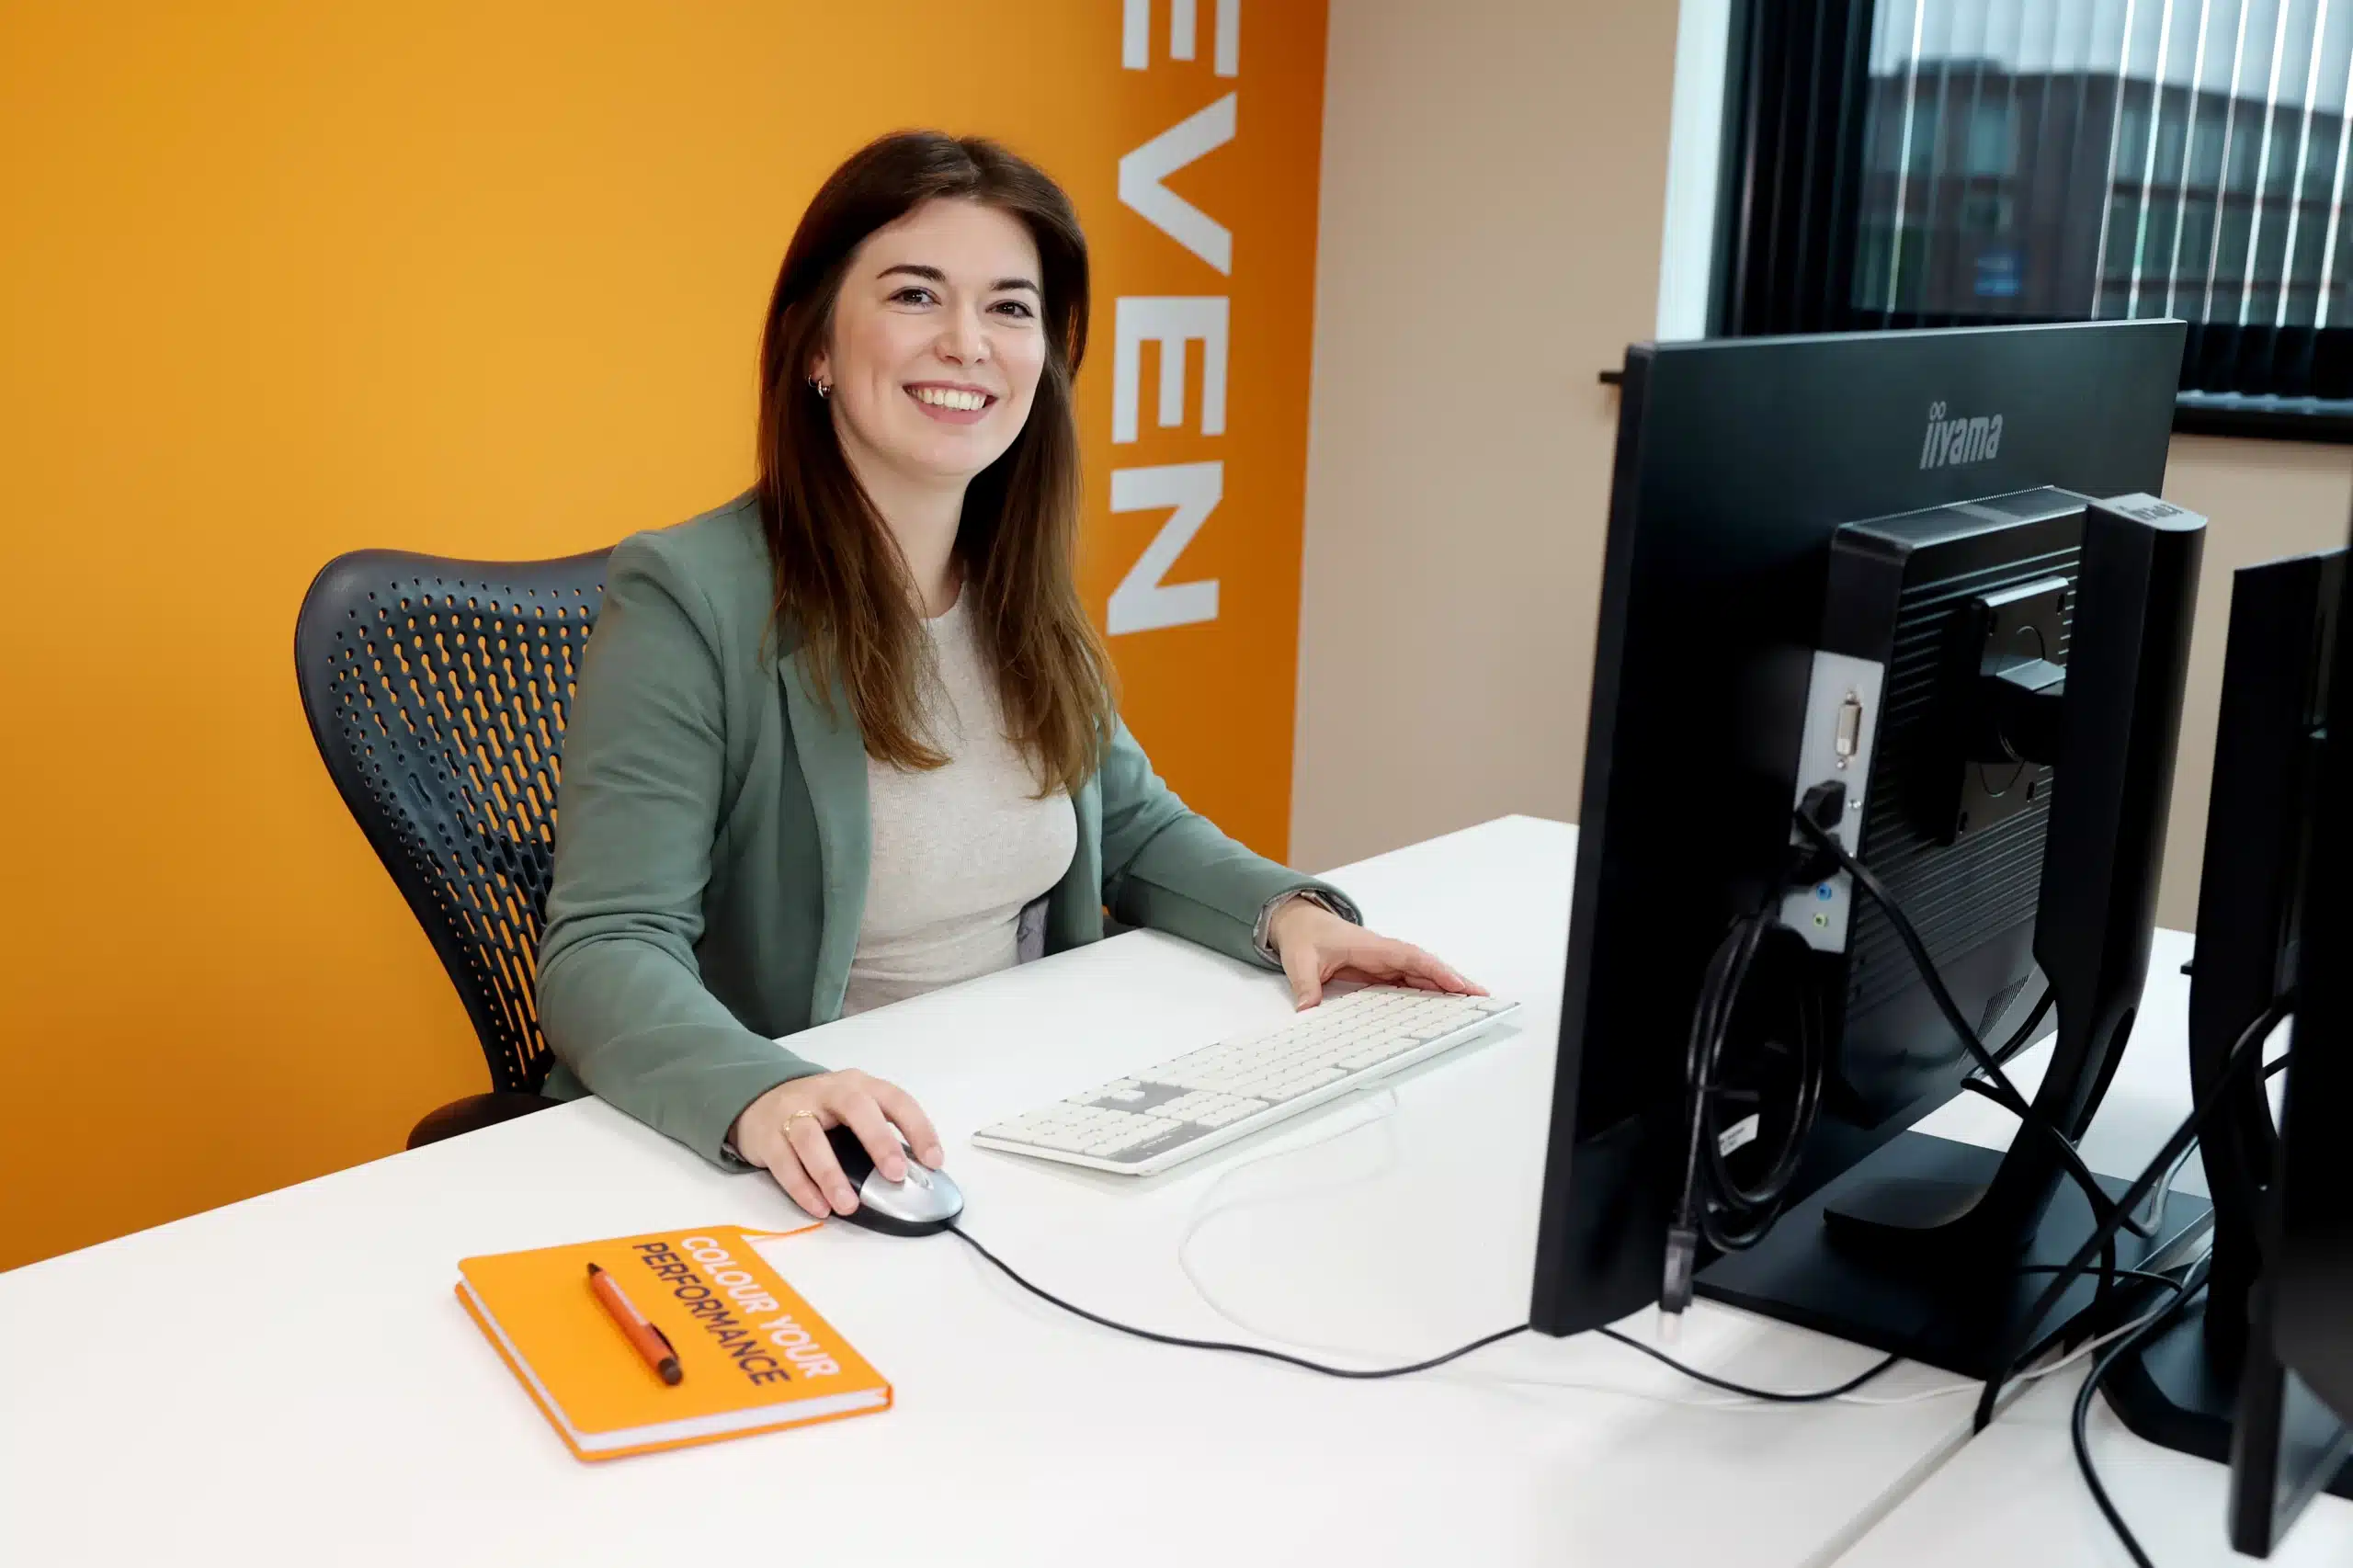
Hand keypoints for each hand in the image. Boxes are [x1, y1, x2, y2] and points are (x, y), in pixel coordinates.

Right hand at [728, 1070, 943, 1219]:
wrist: (759, 1100)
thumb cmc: (818, 1112)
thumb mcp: (851, 1112)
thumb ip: (877, 1135)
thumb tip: (912, 1175)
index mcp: (858, 1085)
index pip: (895, 1099)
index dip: (918, 1127)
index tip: (934, 1160)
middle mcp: (827, 1091)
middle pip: (855, 1107)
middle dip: (879, 1141)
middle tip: (895, 1175)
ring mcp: (793, 1109)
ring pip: (811, 1138)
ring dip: (831, 1174)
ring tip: (849, 1205)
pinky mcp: (767, 1134)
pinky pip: (784, 1162)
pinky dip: (802, 1187)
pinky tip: (819, 1208)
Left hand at [1268, 897, 1486, 1009]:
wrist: (1301, 924)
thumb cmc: (1305, 937)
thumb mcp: (1299, 961)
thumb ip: (1305, 986)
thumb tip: (1307, 1010)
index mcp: (1370, 947)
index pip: (1409, 957)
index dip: (1434, 970)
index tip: (1455, 983)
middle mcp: (1384, 953)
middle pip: (1426, 966)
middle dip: (1453, 981)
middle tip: (1482, 997)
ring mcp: (1385, 962)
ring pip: (1423, 974)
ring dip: (1447, 987)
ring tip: (1474, 1003)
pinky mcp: (1383, 972)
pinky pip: (1411, 981)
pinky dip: (1431, 990)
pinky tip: (1445, 1005)